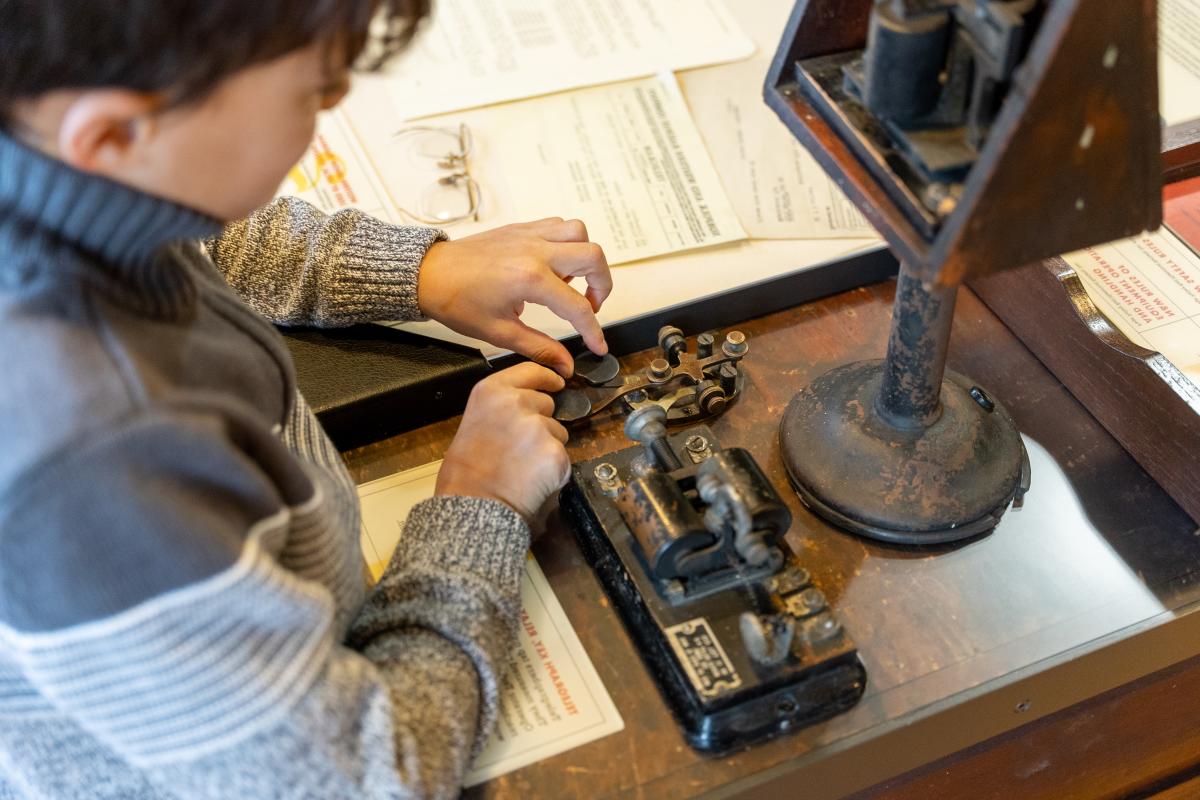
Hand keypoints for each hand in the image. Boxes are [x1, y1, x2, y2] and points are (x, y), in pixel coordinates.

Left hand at [417, 218, 612, 376]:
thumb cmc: (456, 300)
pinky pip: (558, 225)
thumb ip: (540, 348)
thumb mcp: (499, 332)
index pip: (578, 307)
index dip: (593, 330)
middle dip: (603, 284)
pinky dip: (567, 243)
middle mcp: (534, 251)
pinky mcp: (521, 228)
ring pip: (579, 233)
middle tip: (591, 306)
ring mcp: (529, 235)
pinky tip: (555, 265)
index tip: (598, 344)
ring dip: (585, 257)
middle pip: (593, 256)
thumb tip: (565, 364)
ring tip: (572, 282)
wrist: (429, 274)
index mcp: (529, 279)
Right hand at [436, 363, 570, 519]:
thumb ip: (499, 409)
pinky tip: (532, 480)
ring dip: (547, 446)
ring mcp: (538, 427)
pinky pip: (562, 456)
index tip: (556, 382)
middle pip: (547, 403)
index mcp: (492, 391)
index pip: (531, 371)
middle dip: (541, 421)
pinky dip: (553, 469)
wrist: (474, 507)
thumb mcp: (473, 422)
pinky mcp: (555, 452)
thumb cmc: (465, 473)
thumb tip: (523, 408)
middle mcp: (517, 403)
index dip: (546, 378)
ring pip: (558, 431)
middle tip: (518, 447)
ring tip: (522, 467)